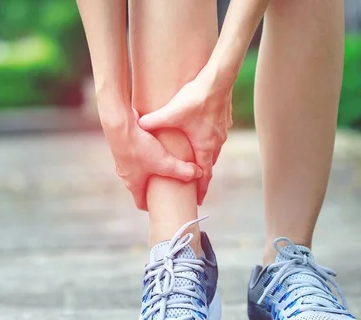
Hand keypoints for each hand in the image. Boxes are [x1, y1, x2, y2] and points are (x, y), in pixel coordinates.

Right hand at [104, 109, 202, 210]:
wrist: (119, 125)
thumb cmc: (140, 147)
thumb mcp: (165, 162)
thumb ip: (182, 170)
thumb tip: (199, 174)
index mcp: (133, 183)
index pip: (141, 202)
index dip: (153, 206)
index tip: (163, 206)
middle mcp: (125, 173)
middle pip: (140, 186)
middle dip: (153, 188)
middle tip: (168, 186)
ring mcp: (122, 159)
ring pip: (137, 170)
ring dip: (149, 170)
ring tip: (164, 164)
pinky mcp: (123, 145)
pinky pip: (135, 155)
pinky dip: (145, 154)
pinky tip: (155, 145)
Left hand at [138, 67, 232, 204]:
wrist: (219, 78)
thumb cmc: (196, 98)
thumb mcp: (171, 113)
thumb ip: (153, 121)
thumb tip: (138, 125)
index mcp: (205, 147)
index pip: (204, 175)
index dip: (201, 189)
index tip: (198, 201)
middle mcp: (216, 142)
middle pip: (208, 165)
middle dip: (201, 176)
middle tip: (194, 187)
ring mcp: (222, 132)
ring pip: (212, 151)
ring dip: (204, 159)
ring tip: (196, 166)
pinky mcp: (223, 121)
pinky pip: (214, 138)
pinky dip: (208, 144)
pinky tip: (200, 139)